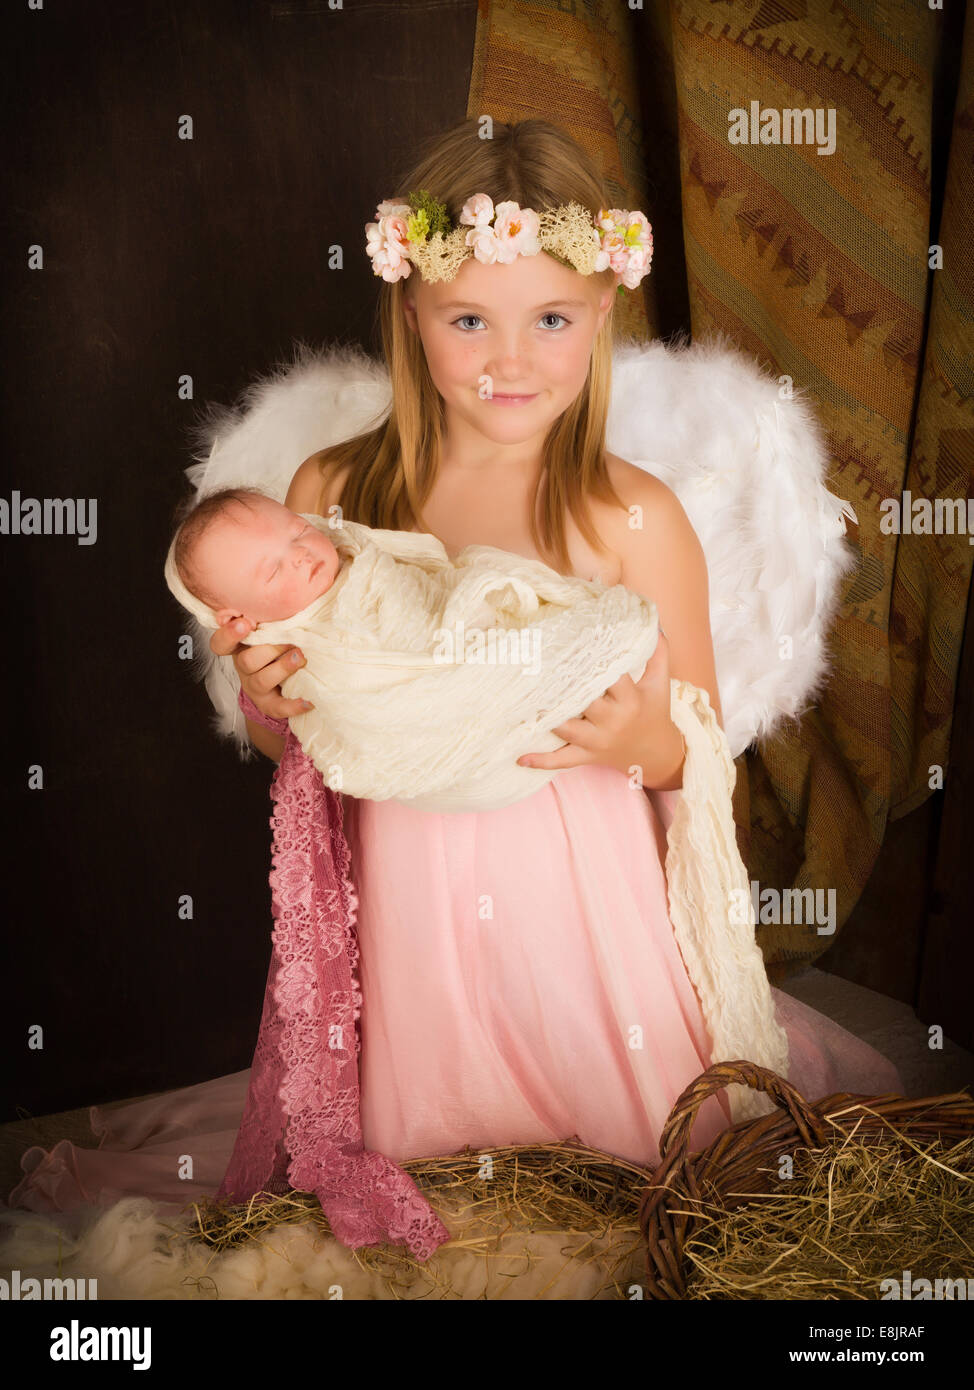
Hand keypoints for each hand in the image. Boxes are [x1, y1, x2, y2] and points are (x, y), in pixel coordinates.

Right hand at [209, 617, 313, 719]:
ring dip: (282, 669)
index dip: (228, 634)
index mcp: (241, 645)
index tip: (245, 622)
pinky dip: (293, 705)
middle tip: (290, 639)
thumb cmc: (282, 644)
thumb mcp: (276, 627)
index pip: (221, 642)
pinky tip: (309, 701)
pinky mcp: (267, 704)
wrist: (283, 683)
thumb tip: (309, 579)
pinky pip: (277, 708)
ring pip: (260, 680)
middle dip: (269, 649)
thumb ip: (280, 612)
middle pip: (246, 660)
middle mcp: (244, 666)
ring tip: (300, 657)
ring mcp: (254, 686)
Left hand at [516, 631, 683, 786]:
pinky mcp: (588, 755)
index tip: (573, 644)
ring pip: (567, 729)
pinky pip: (562, 760)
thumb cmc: (655, 711)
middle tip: (537, 667)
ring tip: (525, 701)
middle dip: (564, 688)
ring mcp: (598, 740)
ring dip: (547, 717)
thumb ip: (658, 651)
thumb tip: (652, 622)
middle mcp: (612, 721)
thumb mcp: (660, 682)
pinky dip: (542, 761)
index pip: (609, 678)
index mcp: (630, 700)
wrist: (656, 753)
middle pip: (583, 702)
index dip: (592, 662)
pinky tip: (521, 758)